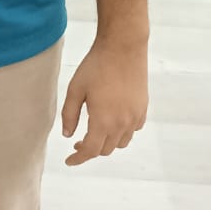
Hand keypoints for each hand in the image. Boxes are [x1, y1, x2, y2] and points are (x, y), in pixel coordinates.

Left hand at [61, 39, 147, 165]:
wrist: (123, 48)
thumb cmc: (96, 66)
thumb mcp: (75, 89)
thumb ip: (69, 115)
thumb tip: (67, 135)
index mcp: (103, 121)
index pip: (91, 151)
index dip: (78, 159)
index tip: (69, 161)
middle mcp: (122, 124)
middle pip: (106, 149)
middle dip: (90, 150)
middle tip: (77, 143)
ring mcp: (135, 116)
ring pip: (121, 142)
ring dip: (106, 143)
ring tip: (94, 133)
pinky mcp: (143, 108)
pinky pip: (133, 130)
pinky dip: (122, 133)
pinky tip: (112, 122)